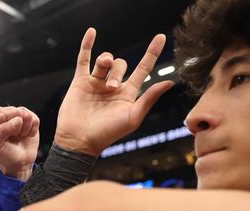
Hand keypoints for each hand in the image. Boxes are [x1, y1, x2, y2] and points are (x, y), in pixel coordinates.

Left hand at [0, 106, 39, 180]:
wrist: (20, 162)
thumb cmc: (4, 154)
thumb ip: (0, 131)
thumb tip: (18, 120)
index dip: (4, 129)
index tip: (2, 139)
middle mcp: (1, 114)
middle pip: (13, 112)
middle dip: (15, 128)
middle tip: (12, 137)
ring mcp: (16, 114)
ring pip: (25, 115)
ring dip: (24, 130)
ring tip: (18, 136)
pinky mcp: (28, 116)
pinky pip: (34, 120)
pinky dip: (32, 131)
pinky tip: (26, 135)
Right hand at [55, 28, 173, 155]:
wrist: (79, 140)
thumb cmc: (108, 133)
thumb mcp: (132, 117)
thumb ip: (149, 98)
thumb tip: (169, 82)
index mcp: (128, 94)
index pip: (143, 69)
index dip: (152, 53)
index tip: (160, 37)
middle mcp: (113, 86)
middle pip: (121, 64)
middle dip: (117, 71)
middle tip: (111, 87)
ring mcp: (96, 83)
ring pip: (104, 61)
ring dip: (105, 60)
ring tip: (102, 67)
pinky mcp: (80, 82)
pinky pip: (84, 59)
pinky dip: (87, 45)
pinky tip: (92, 32)